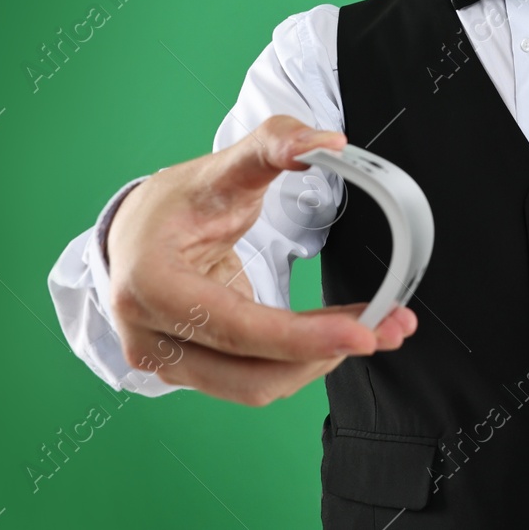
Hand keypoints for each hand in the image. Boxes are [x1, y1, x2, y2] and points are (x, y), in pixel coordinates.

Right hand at [104, 115, 416, 406]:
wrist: (139, 233)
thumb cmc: (176, 203)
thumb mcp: (222, 167)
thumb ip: (275, 145)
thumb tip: (327, 144)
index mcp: (150, 284)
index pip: (235, 327)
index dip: (302, 337)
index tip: (362, 331)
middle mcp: (150, 335)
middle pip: (252, 373)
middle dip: (327, 353)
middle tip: (390, 325)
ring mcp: (167, 360)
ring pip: (258, 386)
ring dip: (322, 361)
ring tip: (376, 326)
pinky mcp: (191, 372)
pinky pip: (255, 379)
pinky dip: (302, 360)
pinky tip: (336, 333)